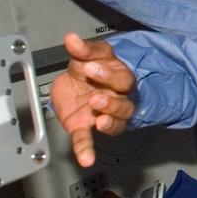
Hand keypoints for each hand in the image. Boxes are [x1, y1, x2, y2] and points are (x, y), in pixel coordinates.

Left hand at [50, 33, 137, 168]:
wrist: (74, 89)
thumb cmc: (87, 73)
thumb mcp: (85, 58)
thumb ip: (82, 50)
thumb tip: (72, 38)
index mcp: (116, 75)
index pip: (120, 74)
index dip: (107, 72)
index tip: (89, 67)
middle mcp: (116, 95)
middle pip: (124, 98)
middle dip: (112, 99)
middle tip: (97, 97)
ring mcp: (104, 113)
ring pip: (117, 118)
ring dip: (110, 119)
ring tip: (100, 120)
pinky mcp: (87, 127)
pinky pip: (89, 139)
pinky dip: (86, 149)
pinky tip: (86, 159)